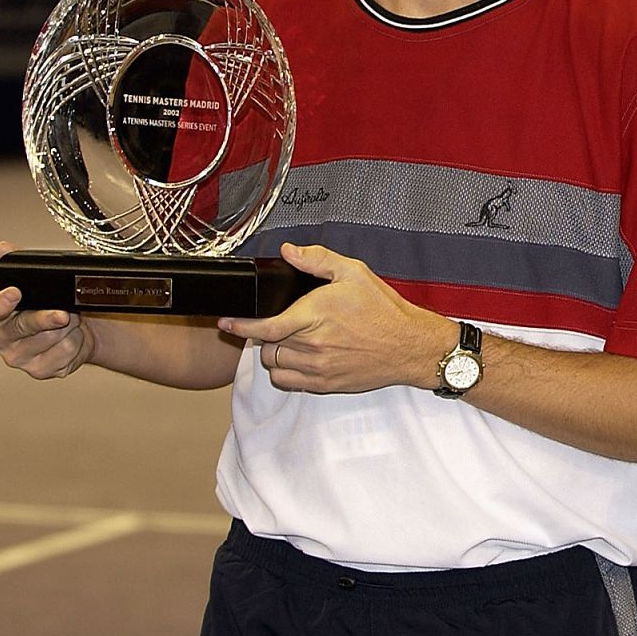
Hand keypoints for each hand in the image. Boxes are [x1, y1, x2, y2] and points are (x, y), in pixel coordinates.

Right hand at [0, 241, 93, 378]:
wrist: (84, 328)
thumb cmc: (54, 304)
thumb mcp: (39, 283)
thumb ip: (20, 266)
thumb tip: (2, 248)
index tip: (15, 292)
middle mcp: (2, 338)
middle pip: (20, 328)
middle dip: (45, 318)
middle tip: (64, 313)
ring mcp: (19, 357)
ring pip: (48, 339)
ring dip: (68, 326)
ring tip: (71, 318)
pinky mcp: (40, 370)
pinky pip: (63, 354)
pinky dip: (76, 342)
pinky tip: (74, 337)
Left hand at [219, 242, 441, 393]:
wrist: (409, 346)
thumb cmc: (384, 310)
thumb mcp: (354, 273)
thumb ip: (318, 260)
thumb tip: (289, 251)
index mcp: (316, 314)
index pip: (266, 326)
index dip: (240, 325)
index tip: (228, 321)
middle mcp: (313, 345)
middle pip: (266, 345)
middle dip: (263, 334)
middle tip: (275, 323)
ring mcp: (318, 368)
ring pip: (273, 365)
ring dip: (273, 352)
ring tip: (287, 340)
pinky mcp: (325, 384)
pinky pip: (287, 382)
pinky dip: (283, 371)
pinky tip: (295, 358)